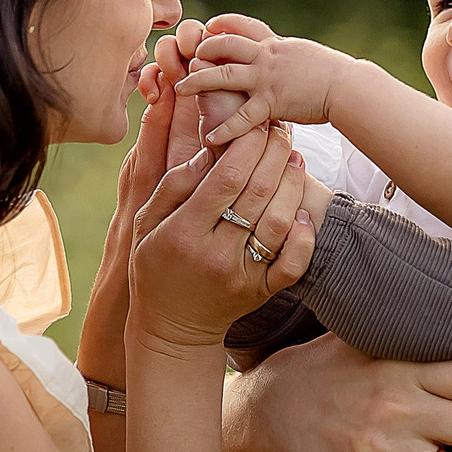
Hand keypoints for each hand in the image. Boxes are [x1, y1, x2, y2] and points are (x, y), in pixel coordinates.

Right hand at [130, 119, 317, 355]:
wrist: (172, 328)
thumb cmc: (156, 266)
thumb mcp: (148, 223)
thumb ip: (176, 184)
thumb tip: (213, 148)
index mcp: (185, 232)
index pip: (226, 178)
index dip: (247, 144)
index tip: (255, 123)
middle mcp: (217, 254)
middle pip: (257, 192)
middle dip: (274, 153)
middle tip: (280, 129)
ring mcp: (243, 275)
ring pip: (279, 221)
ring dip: (292, 183)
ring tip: (293, 157)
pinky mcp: (262, 292)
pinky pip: (293, 263)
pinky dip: (304, 235)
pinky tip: (300, 210)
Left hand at [175, 18, 351, 146]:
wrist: (348, 87)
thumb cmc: (333, 74)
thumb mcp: (304, 54)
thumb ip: (286, 54)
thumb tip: (280, 54)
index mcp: (275, 43)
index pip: (241, 25)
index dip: (220, 25)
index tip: (207, 28)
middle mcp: (267, 56)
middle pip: (224, 45)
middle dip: (201, 50)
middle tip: (186, 59)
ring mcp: (267, 78)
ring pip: (222, 75)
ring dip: (197, 81)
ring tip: (180, 89)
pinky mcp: (271, 103)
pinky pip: (241, 116)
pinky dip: (224, 128)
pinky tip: (210, 137)